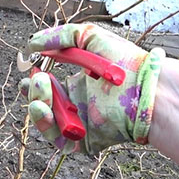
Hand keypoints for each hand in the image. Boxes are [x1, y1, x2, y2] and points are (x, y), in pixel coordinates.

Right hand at [20, 24, 164, 153]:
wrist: (148, 88)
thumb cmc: (126, 62)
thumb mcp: (90, 37)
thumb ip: (60, 37)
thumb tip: (32, 44)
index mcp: (77, 86)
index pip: (47, 87)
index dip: (35, 81)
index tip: (30, 68)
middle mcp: (76, 107)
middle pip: (43, 105)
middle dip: (34, 92)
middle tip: (36, 79)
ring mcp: (79, 125)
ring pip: (46, 122)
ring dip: (36, 106)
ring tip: (40, 88)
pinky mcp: (84, 141)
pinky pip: (58, 139)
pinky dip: (46, 126)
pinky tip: (44, 108)